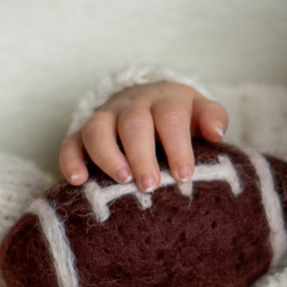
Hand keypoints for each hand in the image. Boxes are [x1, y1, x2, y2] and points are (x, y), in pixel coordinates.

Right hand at [60, 82, 228, 188]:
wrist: (148, 101)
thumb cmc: (180, 118)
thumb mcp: (200, 113)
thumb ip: (213, 118)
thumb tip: (215, 132)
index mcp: (165, 100)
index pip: (171, 117)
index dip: (177, 146)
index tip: (183, 175)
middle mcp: (133, 105)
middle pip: (133, 123)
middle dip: (141, 155)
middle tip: (150, 185)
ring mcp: (106, 117)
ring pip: (97, 129)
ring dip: (108, 156)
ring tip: (122, 181)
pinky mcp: (83, 133)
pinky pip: (70, 142)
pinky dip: (70, 160)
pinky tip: (77, 180)